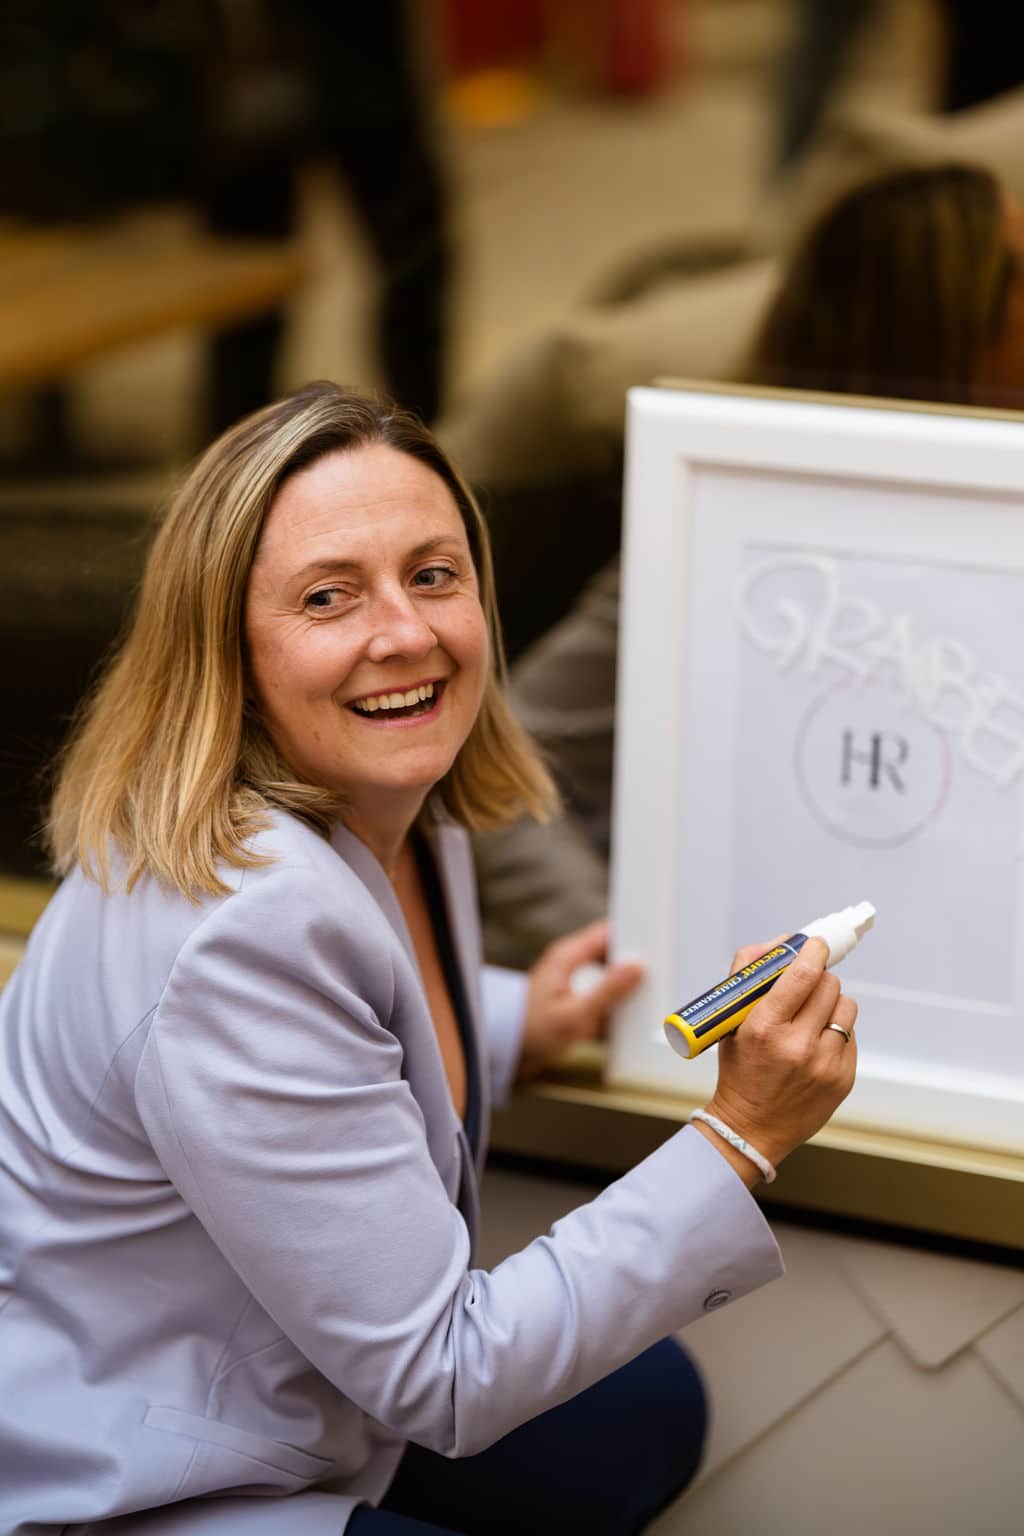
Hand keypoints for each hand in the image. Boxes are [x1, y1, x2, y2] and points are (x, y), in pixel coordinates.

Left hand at [517, 919, 644, 1081]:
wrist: (509, 1053)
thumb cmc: (534, 1032)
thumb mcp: (575, 1014)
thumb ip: (607, 991)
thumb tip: (636, 967)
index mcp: (568, 956)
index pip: (607, 932)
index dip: (632, 935)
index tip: (657, 945)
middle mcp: (571, 962)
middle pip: (612, 952)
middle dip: (635, 962)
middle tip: (661, 973)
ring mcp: (574, 980)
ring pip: (610, 973)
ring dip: (627, 984)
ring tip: (651, 994)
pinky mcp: (576, 998)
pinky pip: (604, 991)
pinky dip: (617, 999)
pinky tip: (631, 1012)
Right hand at [700, 937, 857, 1174]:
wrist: (750, 1129)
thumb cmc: (738, 1071)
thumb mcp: (730, 1021)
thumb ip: (749, 974)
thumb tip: (781, 943)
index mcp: (764, 1028)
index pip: (802, 975)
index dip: (813, 952)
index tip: (815, 945)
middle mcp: (797, 1046)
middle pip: (829, 986)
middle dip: (818, 978)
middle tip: (807, 985)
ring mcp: (824, 1065)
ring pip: (846, 1007)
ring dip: (831, 1004)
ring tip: (813, 1016)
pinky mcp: (843, 1079)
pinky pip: (850, 1034)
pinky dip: (836, 1031)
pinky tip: (817, 1042)